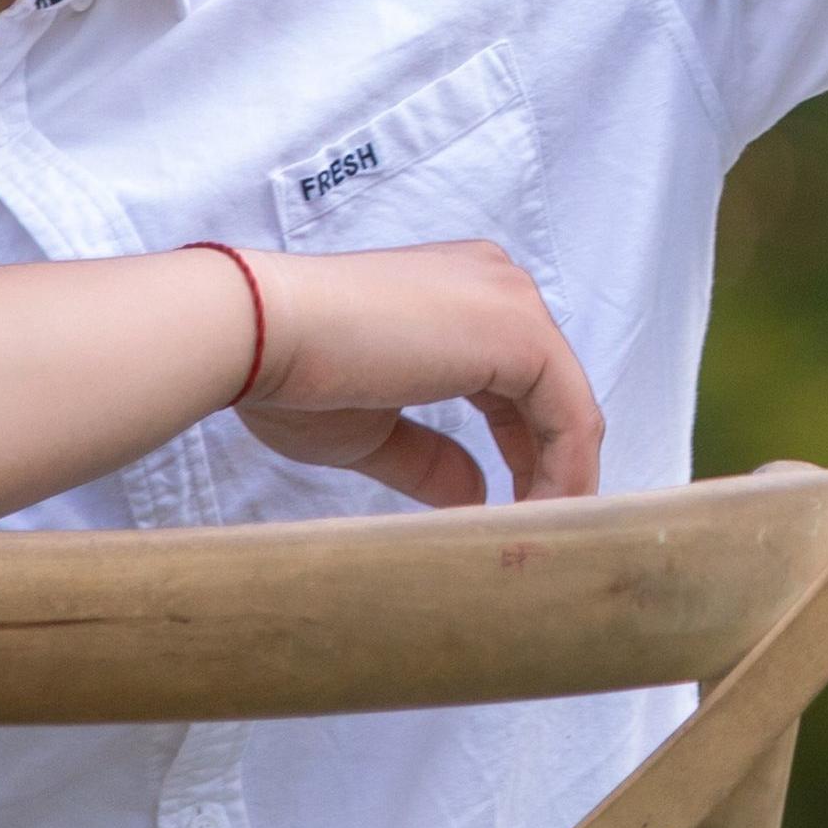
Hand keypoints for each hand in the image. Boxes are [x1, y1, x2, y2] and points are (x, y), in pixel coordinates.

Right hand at [227, 238, 607, 511]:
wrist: (257, 334)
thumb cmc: (295, 374)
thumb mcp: (376, 428)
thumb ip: (432, 459)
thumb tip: (476, 495)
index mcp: (460, 294)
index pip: (516, 380)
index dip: (520, 451)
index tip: (510, 513)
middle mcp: (497, 285)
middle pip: (548, 391)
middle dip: (544, 468)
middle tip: (529, 536)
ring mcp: (512, 302)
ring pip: (566, 405)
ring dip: (559, 479)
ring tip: (534, 542)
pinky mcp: (521, 333)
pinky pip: (571, 414)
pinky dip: (564, 472)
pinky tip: (537, 519)